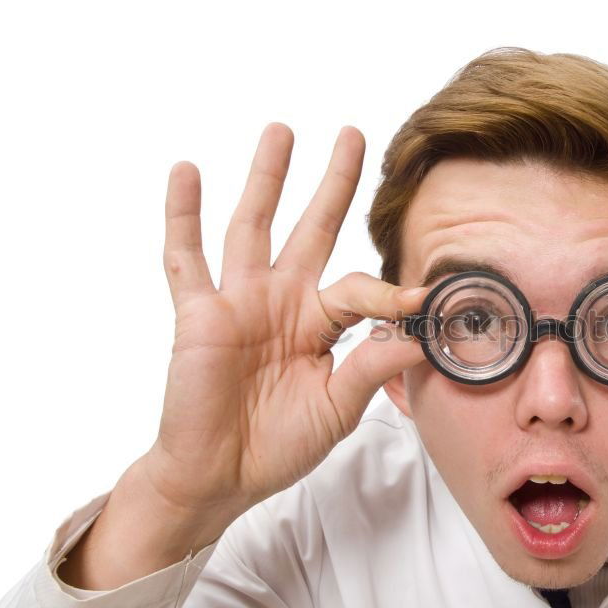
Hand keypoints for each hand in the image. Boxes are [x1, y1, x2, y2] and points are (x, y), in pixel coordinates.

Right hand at [140, 123, 426, 526]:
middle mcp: (283, 301)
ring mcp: (239, 302)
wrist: (220, 476)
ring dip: (266, 179)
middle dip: (332, 184)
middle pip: (312, 229)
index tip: (425, 295)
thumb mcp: (336, 409)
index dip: (391, 292)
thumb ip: (370, 369)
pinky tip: (187, 171)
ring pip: (252, 227)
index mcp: (320, 324)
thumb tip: (419, 338)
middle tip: (353, 135)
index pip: (360, 290)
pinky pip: (185, 259)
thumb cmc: (278, 445)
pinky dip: (182, 217)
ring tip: (281, 132)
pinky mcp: (198, 314)